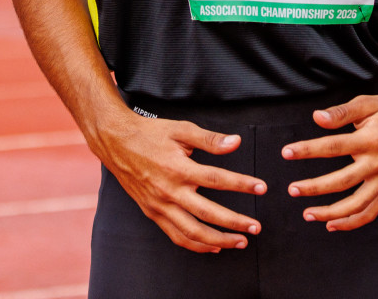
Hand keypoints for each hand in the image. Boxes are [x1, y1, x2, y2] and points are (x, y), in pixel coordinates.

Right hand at [92, 110, 267, 252]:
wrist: (116, 142)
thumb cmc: (150, 134)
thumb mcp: (181, 130)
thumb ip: (210, 139)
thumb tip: (236, 142)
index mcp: (178, 168)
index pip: (217, 179)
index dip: (241, 184)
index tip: (261, 188)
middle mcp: (169, 191)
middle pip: (208, 213)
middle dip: (235, 222)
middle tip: (256, 227)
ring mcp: (159, 205)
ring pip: (192, 232)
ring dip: (218, 240)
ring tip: (239, 242)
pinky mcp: (152, 213)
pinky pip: (176, 236)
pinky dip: (196, 245)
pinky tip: (212, 246)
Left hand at [281, 91, 377, 231]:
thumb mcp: (367, 102)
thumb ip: (341, 112)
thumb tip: (316, 118)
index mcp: (370, 139)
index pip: (332, 147)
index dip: (307, 150)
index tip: (286, 153)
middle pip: (340, 181)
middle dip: (313, 187)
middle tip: (291, 190)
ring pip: (356, 205)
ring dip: (330, 213)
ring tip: (307, 214)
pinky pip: (371, 212)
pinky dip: (352, 222)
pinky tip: (332, 223)